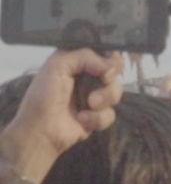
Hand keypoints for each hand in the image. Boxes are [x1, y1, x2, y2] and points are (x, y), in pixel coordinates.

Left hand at [0, 49, 122, 182]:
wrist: (40, 132)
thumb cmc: (43, 96)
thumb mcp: (58, 65)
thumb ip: (86, 56)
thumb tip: (112, 66)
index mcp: (76, 60)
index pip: (103, 52)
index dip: (111, 57)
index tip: (110, 64)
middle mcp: (87, 76)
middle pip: (115, 71)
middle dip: (109, 79)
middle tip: (103, 81)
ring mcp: (94, 96)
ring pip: (116, 92)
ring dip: (104, 98)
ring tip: (89, 105)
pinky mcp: (98, 116)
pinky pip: (111, 114)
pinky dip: (98, 118)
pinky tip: (82, 120)